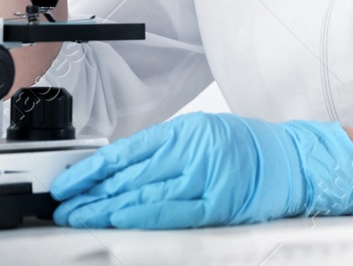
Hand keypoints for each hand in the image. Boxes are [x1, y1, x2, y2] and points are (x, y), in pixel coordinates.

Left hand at [50, 112, 352, 228]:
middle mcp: (191, 151)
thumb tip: (118, 170)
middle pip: (129, 175)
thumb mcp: (200, 136)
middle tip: (62, 206)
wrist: (290, 161)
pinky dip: (143, 215)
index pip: (125, 152)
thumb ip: (163, 151)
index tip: (65, 183)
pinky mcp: (216, 203)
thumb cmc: (246, 149)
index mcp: (184, 132)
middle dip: (90, 193)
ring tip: (78, 217)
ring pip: (144, 193)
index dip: (90, 169)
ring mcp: (204, 177)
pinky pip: (172, 212)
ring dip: (106, 208)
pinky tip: (119, 219)